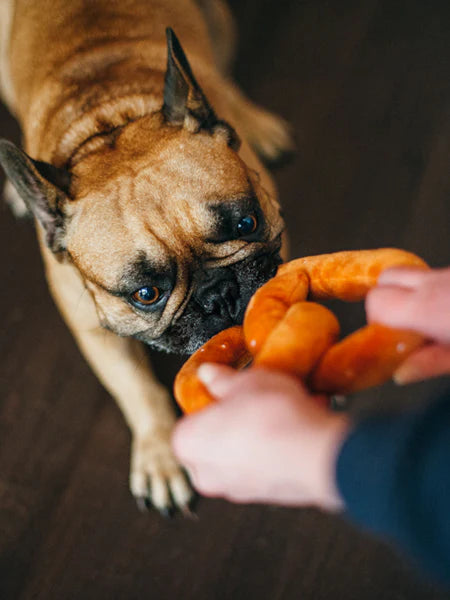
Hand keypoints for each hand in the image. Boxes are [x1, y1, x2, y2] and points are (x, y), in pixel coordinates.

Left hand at [172, 366, 348, 508]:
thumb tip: (208, 374)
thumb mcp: (243, 381)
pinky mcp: (270, 495)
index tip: (227, 390)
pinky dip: (281, 445)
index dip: (210, 402)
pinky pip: (270, 462)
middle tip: (255, 397)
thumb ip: (221, 379)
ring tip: (286, 404)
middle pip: (217, 438)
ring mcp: (239, 489)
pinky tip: (302, 420)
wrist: (316, 453)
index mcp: (188, 443)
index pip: (189, 420)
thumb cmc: (271, 417)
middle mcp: (208, 474)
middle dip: (237, 418)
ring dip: (262, 431)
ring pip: (246, 451)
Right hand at [366, 266, 449, 382]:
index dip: (375, 317)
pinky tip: (444, 312)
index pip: (377, 299)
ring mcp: (447, 273)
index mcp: (428, 308)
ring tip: (425, 320)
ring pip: (411, 274)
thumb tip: (401, 372)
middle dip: (386, 298)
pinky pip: (433, 277)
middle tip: (400, 324)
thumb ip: (430, 363)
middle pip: (386, 277)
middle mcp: (435, 283)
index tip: (387, 335)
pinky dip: (431, 292)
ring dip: (409, 293)